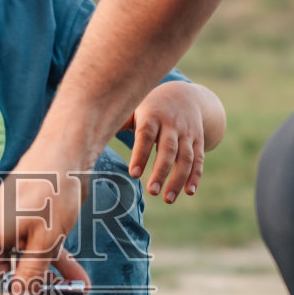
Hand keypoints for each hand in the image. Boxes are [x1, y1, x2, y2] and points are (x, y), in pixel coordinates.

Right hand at [0, 155, 89, 291]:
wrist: (68, 151)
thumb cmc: (51, 190)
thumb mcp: (44, 241)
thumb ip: (29, 274)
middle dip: (21, 291)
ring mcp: (12, 227)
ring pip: (23, 263)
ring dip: (46, 280)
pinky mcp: (31, 223)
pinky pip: (38, 250)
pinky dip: (57, 263)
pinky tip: (81, 281)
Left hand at [120, 82, 207, 202]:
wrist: (185, 95)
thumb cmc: (151, 108)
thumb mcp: (136, 108)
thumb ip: (120, 123)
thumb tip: (95, 136)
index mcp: (152, 116)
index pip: (146, 135)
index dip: (140, 154)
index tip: (134, 174)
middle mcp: (172, 124)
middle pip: (168, 149)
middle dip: (161, 171)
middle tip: (152, 192)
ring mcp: (187, 133)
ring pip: (186, 157)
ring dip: (178, 179)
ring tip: (168, 199)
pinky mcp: (199, 141)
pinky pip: (198, 160)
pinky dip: (195, 176)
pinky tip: (189, 192)